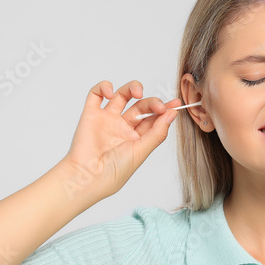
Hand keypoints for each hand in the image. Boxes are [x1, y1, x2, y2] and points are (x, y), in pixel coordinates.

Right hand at [61, 80, 180, 200]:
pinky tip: (110, 93)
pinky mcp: (91, 114)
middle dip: (152, 102)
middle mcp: (122, 127)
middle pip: (141, 106)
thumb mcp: (141, 152)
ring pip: (122, 95)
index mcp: (136, 138)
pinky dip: (103, 87)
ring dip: (132, 88)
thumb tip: (172, 113)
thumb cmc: (114, 171)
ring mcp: (107, 120)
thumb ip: (157, 132)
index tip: (176, 104)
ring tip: (138, 93)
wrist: (88, 176)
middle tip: (159, 106)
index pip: (153, 119)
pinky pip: (96, 94)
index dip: (165, 110)